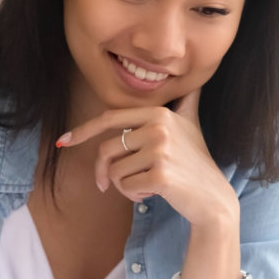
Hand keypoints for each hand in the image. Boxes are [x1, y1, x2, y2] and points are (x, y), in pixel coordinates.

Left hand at [55, 89, 238, 228]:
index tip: (64, 141)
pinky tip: (154, 193)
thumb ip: (185, 102)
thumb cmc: (196, 162)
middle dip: (103, 171)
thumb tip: (194, 81)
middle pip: (107, 149)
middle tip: (106, 184)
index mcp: (159, 113)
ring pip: (114, 171)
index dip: (83, 130)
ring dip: (123, 186)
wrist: (213, 198)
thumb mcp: (191, 125)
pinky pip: (125, 187)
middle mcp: (159, 127)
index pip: (110, 118)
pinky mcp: (160, 175)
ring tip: (146, 185)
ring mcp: (161, 151)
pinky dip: (133, 195)